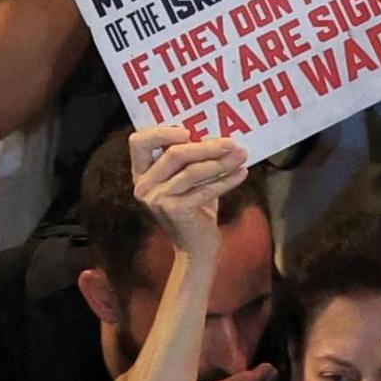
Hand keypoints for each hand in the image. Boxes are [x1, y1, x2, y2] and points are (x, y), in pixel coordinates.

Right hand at [126, 127, 250, 255]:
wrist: (196, 249)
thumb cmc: (195, 210)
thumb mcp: (187, 182)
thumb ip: (190, 160)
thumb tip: (217, 134)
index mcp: (141, 174)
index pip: (139, 142)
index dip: (161, 132)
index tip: (189, 131)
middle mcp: (143, 186)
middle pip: (174, 153)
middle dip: (206, 146)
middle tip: (232, 142)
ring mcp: (157, 198)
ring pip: (192, 170)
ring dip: (221, 162)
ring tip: (242, 155)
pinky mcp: (174, 209)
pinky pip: (205, 188)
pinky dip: (226, 180)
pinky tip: (242, 173)